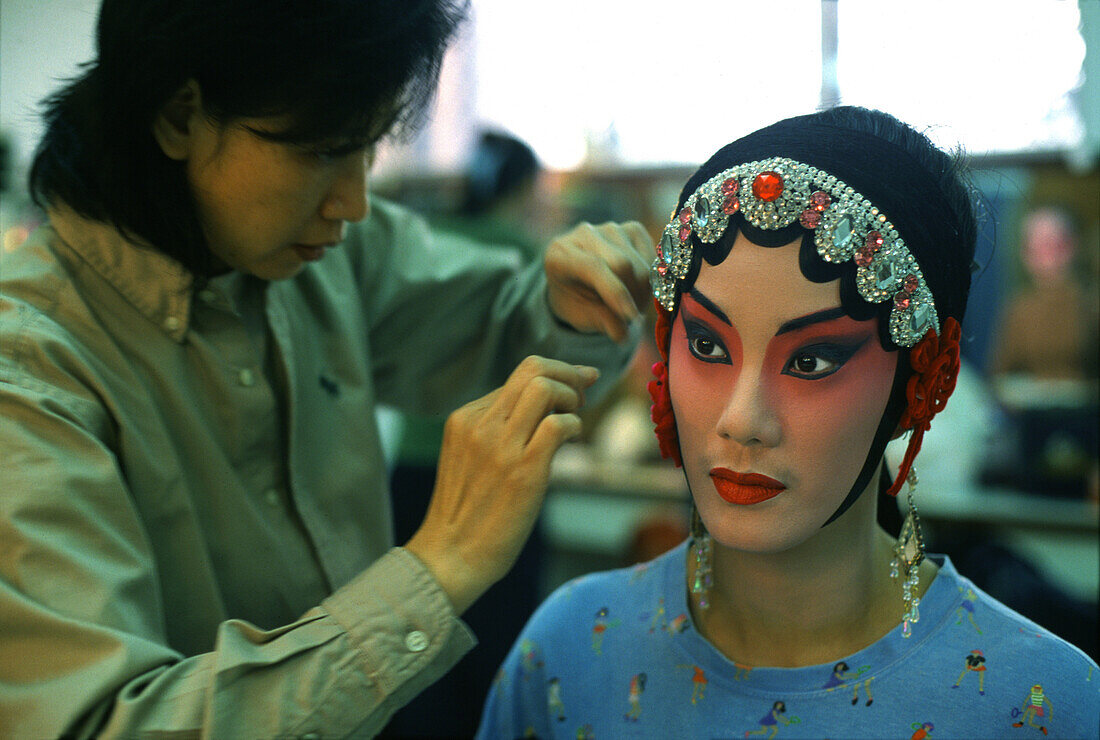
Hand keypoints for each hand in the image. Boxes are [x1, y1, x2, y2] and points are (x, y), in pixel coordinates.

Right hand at [405, 356, 598, 613]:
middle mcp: (480, 425)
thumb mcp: (471, 458)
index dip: (553, 377)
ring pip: (543, 388)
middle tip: (584, 393)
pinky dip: (574, 425)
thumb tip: (546, 410)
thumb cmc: (468, 514)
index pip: (516, 378)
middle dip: (568, 373)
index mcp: (465, 419)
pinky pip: (558, 425)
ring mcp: (500, 446)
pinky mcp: (522, 471)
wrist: (452, 557)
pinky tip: (572, 442)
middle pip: (531, 368)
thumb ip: (498, 431)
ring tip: (577, 417)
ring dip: (571, 396)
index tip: (575, 386)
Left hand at [544, 221, 654, 341]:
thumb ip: (599, 321)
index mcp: (559, 254)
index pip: (593, 267)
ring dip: (643, 291)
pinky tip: (638, 288)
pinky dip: (651, 279)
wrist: (580, 280)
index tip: (631, 317)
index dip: (615, 293)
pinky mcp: (632, 229)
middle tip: (632, 317)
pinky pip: (652, 257)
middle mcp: (583, 234)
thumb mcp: (581, 316)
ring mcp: (609, 228)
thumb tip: (622, 333)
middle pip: (622, 263)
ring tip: (633, 304)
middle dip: (633, 295)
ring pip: (640, 262)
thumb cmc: (577, 300)